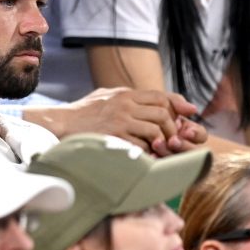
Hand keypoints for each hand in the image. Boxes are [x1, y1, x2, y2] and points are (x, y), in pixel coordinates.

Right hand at [59, 88, 205, 155]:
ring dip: (163, 141)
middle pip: (163, 113)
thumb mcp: (105, 96)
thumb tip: (150, 102)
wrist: (60, 123)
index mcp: (124, 94)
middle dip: (172, 127)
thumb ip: (126, 98)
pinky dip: (148, 152)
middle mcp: (125, 104)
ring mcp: (120, 120)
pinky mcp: (115, 136)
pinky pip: (142, 145)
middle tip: (172, 138)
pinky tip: (146, 155)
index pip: (160, 95)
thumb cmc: (82, 113)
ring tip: (160, 149)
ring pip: (156, 129)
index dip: (178, 104)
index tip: (189, 112)